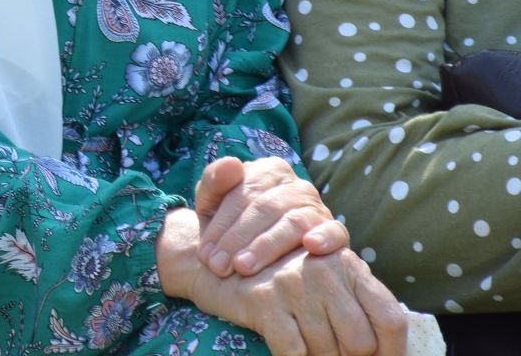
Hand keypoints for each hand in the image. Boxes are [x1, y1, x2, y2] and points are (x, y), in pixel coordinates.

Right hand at [161, 209, 406, 355]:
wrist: (212, 261)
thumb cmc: (276, 277)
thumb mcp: (320, 278)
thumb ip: (353, 302)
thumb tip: (384, 350)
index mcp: (347, 264)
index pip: (391, 318)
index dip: (394, 353)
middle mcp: (325, 271)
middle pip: (361, 344)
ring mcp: (294, 286)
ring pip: (327, 353)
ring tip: (307, 350)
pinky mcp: (265, 303)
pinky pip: (293, 354)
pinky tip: (287, 352)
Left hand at [193, 156, 346, 277]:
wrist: (254, 255)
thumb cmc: (231, 227)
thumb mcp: (213, 206)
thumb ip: (213, 182)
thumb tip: (232, 163)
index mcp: (267, 170)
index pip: (243, 193)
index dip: (221, 224)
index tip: (205, 253)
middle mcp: (295, 185)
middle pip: (265, 208)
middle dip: (237, 239)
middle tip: (218, 266)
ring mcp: (317, 207)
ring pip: (293, 222)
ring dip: (266, 246)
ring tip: (243, 267)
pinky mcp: (336, 231)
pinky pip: (335, 231)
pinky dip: (325, 236)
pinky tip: (311, 246)